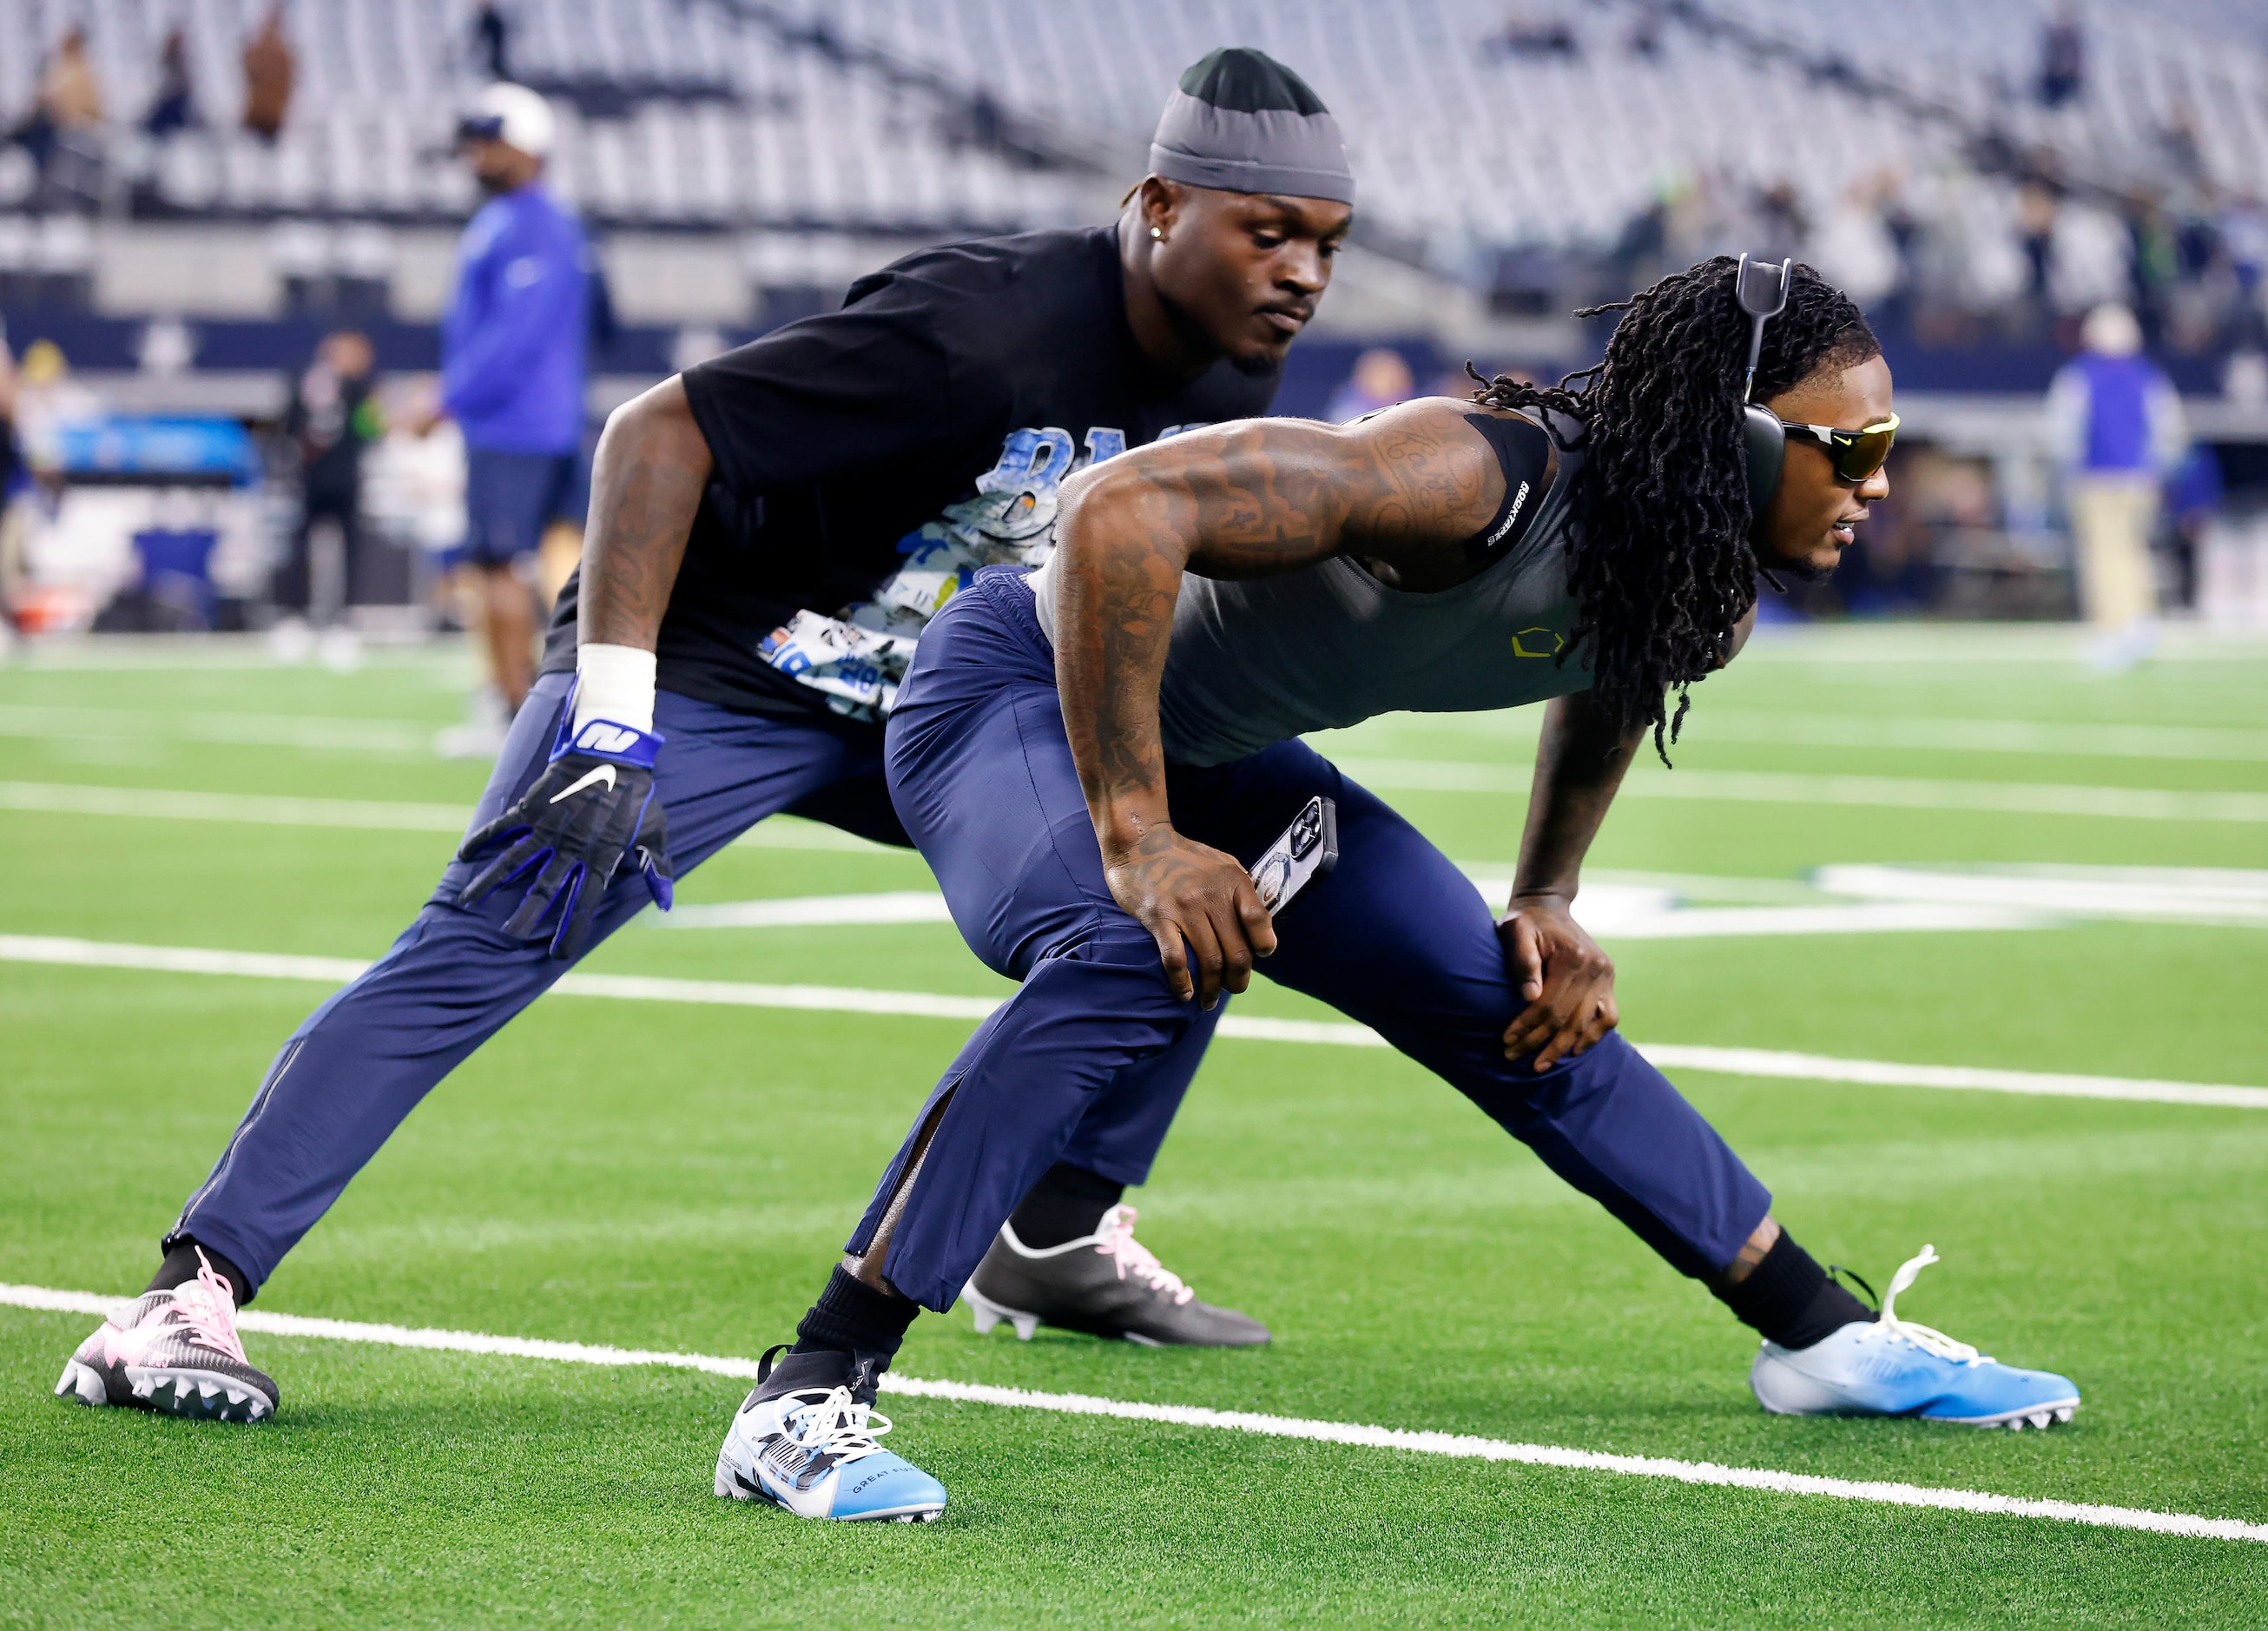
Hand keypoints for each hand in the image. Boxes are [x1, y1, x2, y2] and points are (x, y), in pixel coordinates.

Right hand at [457, 712, 674, 959]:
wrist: (613, 754)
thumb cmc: (638, 796)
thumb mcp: (655, 832)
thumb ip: (657, 868)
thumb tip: (666, 904)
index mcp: (600, 857)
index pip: (585, 902)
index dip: (572, 929)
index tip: (559, 954)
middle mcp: (569, 848)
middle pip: (544, 888)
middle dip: (526, 914)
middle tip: (510, 934)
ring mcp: (547, 828)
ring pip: (514, 861)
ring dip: (489, 881)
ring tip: (467, 901)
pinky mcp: (532, 808)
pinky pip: (502, 827)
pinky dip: (482, 839)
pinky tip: (463, 855)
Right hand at [1102, 824, 1276, 1009]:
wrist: (1138, 842)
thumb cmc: (1183, 857)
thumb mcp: (1221, 864)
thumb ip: (1242, 891)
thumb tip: (1262, 927)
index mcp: (1232, 880)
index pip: (1258, 919)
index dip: (1264, 943)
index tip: (1261, 955)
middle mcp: (1211, 895)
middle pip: (1236, 950)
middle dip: (1238, 979)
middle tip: (1233, 988)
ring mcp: (1185, 907)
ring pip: (1209, 961)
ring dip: (1212, 989)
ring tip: (1208, 1000)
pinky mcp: (1159, 918)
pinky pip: (1176, 959)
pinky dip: (1183, 983)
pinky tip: (1185, 994)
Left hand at [1497, 892, 1617, 1070]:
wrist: (1547, 907)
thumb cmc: (1525, 922)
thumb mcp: (1515, 930)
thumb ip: (1523, 961)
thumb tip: (1529, 997)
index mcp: (1573, 957)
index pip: (1548, 1005)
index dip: (1527, 1027)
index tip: (1506, 1041)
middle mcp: (1596, 968)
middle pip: (1566, 1018)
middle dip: (1539, 1042)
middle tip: (1513, 1057)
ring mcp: (1606, 976)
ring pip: (1586, 1023)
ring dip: (1562, 1047)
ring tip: (1540, 1064)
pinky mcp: (1609, 981)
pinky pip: (1609, 1017)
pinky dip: (1593, 1036)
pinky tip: (1574, 1050)